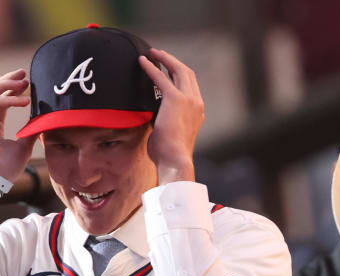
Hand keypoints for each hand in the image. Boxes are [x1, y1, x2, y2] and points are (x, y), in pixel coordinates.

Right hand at [0, 69, 37, 182]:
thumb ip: (30, 132)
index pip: (1, 100)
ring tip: (25, 82)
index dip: (13, 89)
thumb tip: (43, 121)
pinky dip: (9, 100)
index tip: (28, 81)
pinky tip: (24, 101)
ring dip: (7, 84)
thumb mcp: (24, 146)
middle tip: (24, 73)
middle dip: (8, 79)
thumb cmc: (5, 168)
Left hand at [139, 48, 203, 184]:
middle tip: (160, 55)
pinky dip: (151, 68)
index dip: (180, 75)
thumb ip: (164, 121)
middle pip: (187, 73)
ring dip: (165, 59)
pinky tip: (142, 61)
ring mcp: (188, 99)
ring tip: (152, 53)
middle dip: (173, 62)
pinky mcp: (175, 99)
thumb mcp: (170, 135)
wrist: (175, 160)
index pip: (191, 86)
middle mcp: (196, 102)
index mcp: (197, 112)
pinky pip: (161, 78)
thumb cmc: (168, 154)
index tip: (169, 69)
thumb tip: (150, 117)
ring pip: (178, 70)